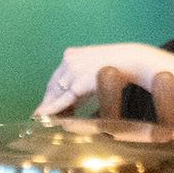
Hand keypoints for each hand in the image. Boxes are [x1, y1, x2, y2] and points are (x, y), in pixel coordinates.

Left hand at [35, 43, 152, 117]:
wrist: (129, 61)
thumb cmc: (117, 65)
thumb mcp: (94, 66)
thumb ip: (82, 77)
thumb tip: (75, 94)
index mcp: (71, 54)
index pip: (56, 77)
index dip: (51, 92)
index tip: (47, 102)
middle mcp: (68, 61)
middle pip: (53, 85)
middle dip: (48, 101)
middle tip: (43, 114)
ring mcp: (72, 72)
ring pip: (55, 94)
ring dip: (49, 107)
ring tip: (43, 118)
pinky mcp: (78, 85)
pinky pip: (62, 100)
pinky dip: (51, 109)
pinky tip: (44, 115)